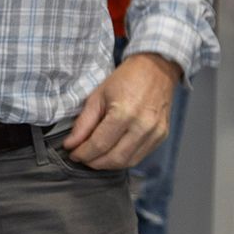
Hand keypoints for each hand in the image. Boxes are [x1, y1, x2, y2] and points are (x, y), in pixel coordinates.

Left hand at [63, 52, 177, 168]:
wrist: (155, 69)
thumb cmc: (125, 79)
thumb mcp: (97, 96)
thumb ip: (84, 123)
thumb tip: (71, 144)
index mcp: (124, 113)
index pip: (99, 144)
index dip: (83, 153)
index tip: (72, 153)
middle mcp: (143, 126)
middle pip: (114, 158)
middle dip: (94, 162)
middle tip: (81, 157)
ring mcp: (155, 133)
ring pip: (128, 162)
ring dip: (107, 164)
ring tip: (93, 158)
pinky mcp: (161, 137)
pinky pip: (139, 156)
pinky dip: (122, 159)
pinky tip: (110, 153)